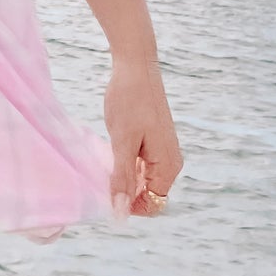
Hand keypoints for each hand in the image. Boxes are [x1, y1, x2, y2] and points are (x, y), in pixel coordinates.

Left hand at [104, 56, 182, 219]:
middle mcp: (172, 161)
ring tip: (106, 159)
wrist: (135, 64)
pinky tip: (112, 149)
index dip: (130, 206)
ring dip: (126, 177)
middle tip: (103, 175)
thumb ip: (122, 178)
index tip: (107, 193)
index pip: (154, 205)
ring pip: (144, 179)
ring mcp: (164, 150)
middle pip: (149, 193)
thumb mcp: (122, 142)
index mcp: (169, 166)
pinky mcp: (156, 140)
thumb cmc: (129, 100)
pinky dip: (127, 164)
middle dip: (127, 191)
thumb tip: (120, 212)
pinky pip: (143, 164)